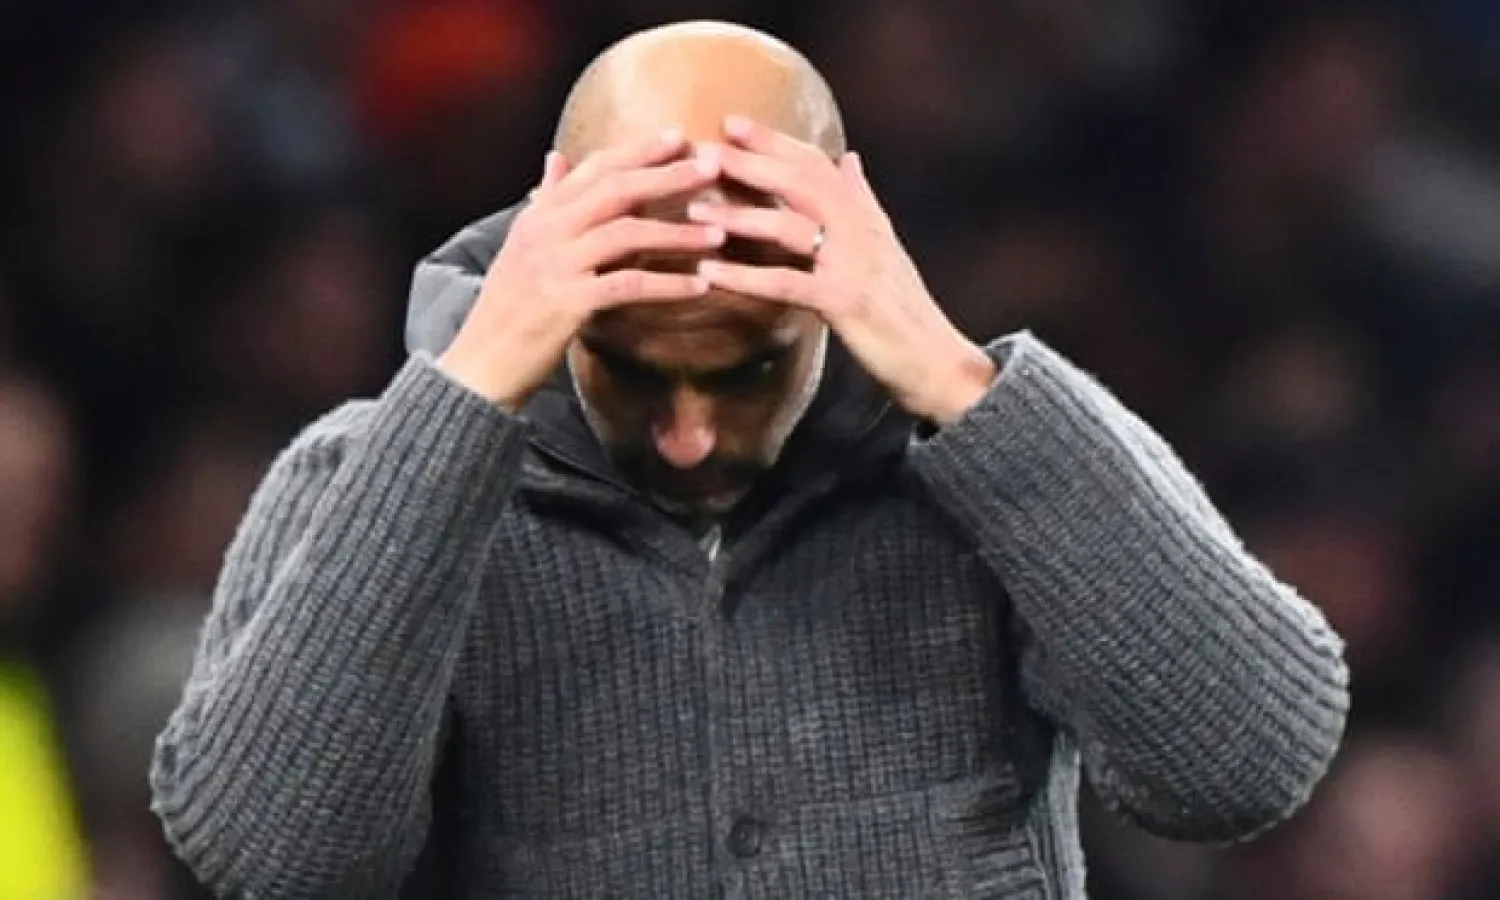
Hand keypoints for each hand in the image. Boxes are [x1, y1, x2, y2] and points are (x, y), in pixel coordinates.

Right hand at [439, 130, 725, 406]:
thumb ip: (546, 202)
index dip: (638, 150)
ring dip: (677, 232)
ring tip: (720, 232)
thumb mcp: (522, 246)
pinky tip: (699, 286)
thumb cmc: (509, 309)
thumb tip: (556, 159)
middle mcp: (545, 232)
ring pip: (626, 234)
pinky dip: (667, 284)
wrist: (480, 363)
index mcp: (539, 215)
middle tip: (712, 165)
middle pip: (615, 190)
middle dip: (666, 175)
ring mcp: (555, 266)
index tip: (680, 137)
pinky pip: (628, 286)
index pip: (593, 168)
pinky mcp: (567, 304)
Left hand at [689, 117, 995, 424]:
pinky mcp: (843, 302)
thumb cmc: (904, 309)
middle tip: (702, 150)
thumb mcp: (885, 247)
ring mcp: (853, 264)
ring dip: (739, 217)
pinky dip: (744, 278)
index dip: (774, 141)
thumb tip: (851, 159)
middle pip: (800, 183)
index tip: (731, 123)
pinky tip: (708, 275)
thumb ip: (863, 201)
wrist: (936, 361)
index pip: (816, 164)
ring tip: (693, 210)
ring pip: (790, 228)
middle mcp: (860, 230)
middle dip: (749, 163)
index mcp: (864, 215)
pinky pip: (785, 284)